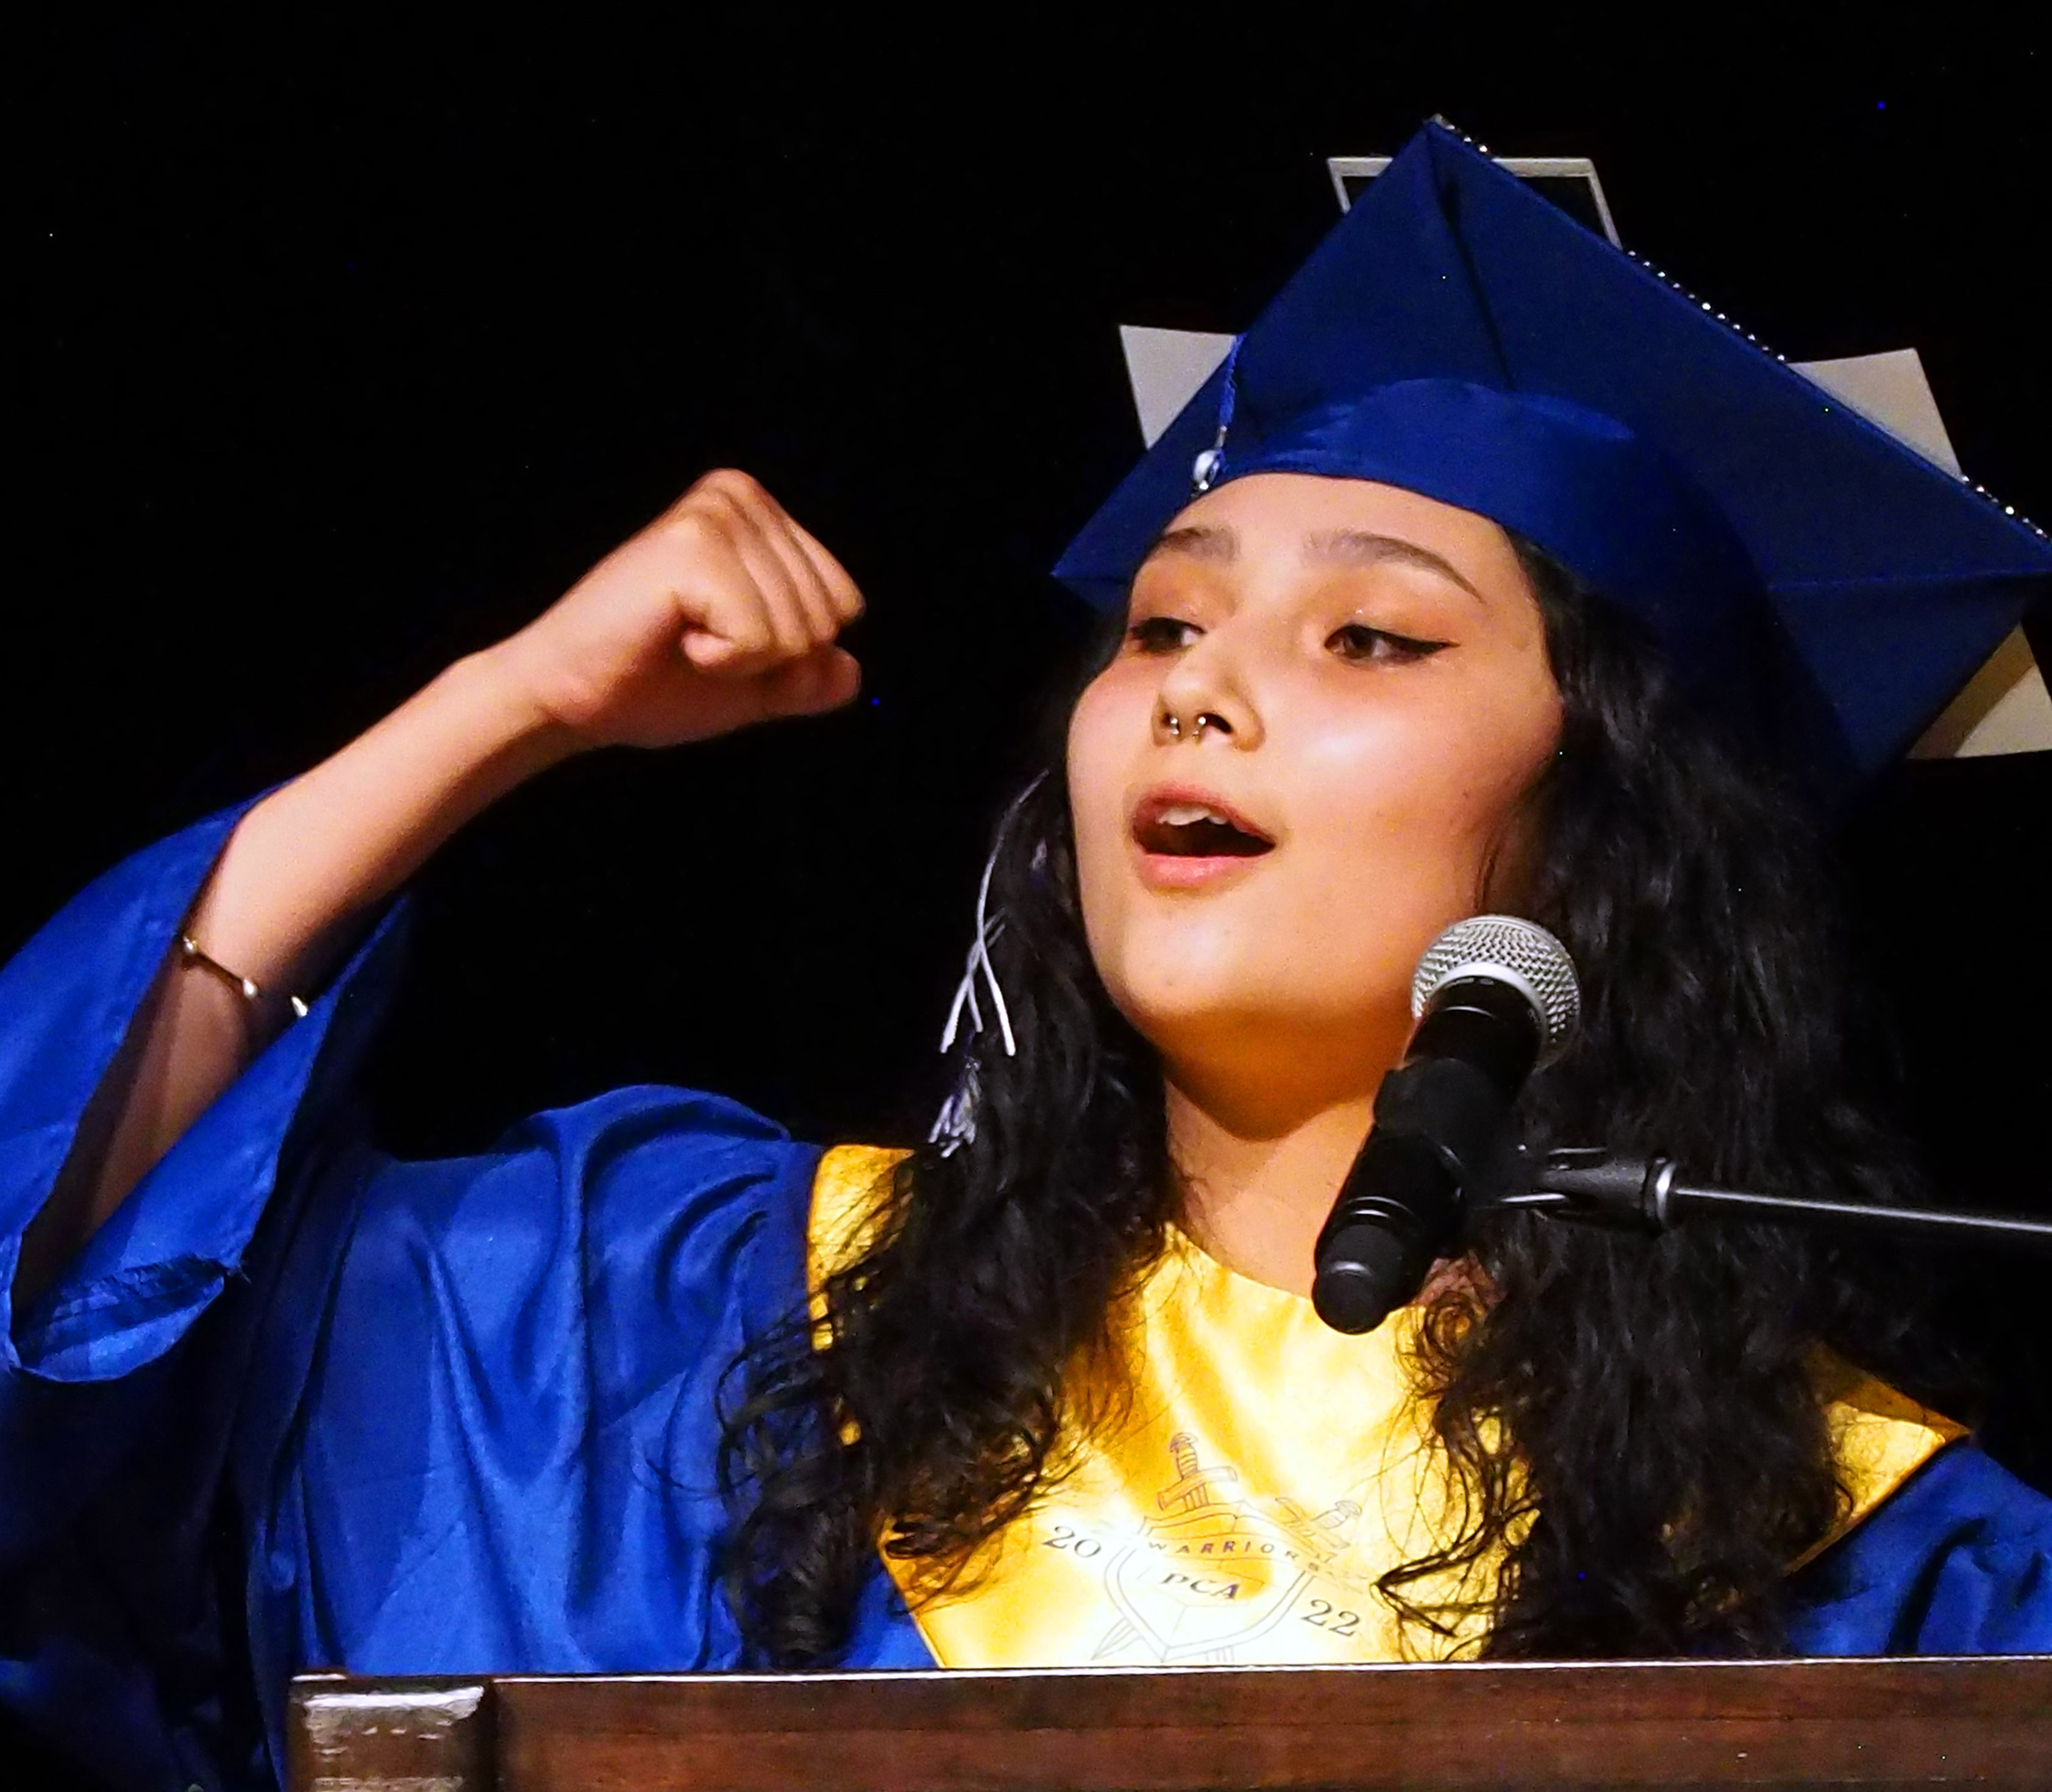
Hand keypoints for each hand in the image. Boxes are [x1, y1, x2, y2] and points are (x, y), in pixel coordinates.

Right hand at [488, 469, 864, 749]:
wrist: (569, 697)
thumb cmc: (651, 682)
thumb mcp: (753, 683)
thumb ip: (808, 677)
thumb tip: (853, 672)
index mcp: (759, 512)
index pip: (845, 603)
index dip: (791, 653)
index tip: (720, 640)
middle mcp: (740, 496)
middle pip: (827, 617)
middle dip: (769, 659)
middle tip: (695, 643)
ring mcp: (715, 515)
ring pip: (799, 632)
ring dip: (742, 661)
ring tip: (679, 636)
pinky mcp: (692, 548)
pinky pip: (762, 641)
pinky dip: (722, 661)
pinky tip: (670, 636)